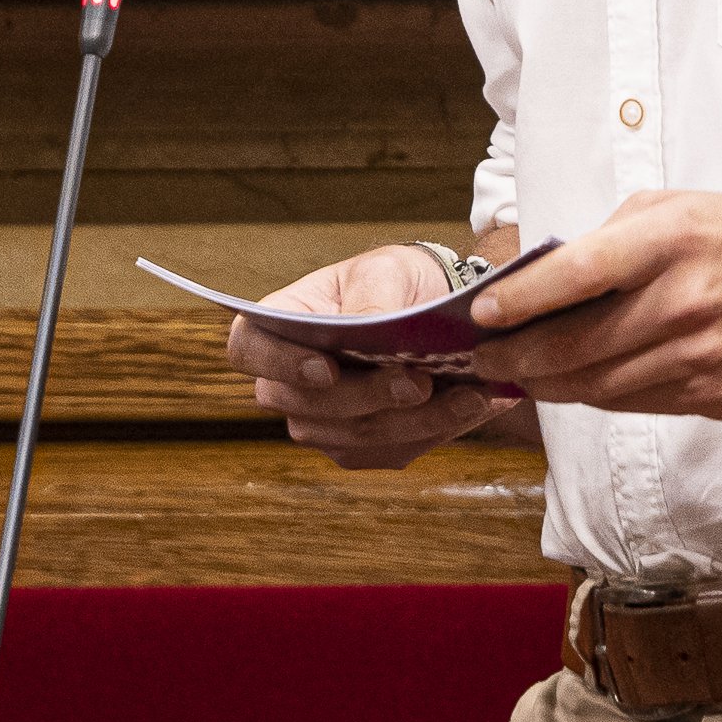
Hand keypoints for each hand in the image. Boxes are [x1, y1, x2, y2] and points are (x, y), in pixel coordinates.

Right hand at [227, 245, 507, 470]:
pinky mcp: (361, 448)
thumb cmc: (396, 280)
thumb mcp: (385, 270)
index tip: (326, 369)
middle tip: (420, 382)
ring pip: (357, 436)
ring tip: (471, 395)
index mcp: (277, 325)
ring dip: (417, 419)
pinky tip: (473, 406)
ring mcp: (321, 422)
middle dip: (370, 398)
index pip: (248, 350)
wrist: (436, 311)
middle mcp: (287, 382)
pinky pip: (391, 451)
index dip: (279, 364)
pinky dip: (436, 431)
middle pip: (307, 406)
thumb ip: (372, 299)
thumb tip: (370, 327)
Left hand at [468, 189, 721, 418]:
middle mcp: (684, 302)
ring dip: (549, 385)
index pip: (576, 276)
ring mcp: (701, 357)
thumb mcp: (672, 209)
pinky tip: (577, 384)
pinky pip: (636, 404)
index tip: (482, 315)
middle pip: (577, 345)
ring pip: (599, 387)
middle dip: (517, 357)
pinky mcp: (715, 395)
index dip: (520, 300)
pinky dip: (598, 396)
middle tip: (483, 357)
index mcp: (669, 241)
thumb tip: (542, 280)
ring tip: (520, 375)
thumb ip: (606, 242)